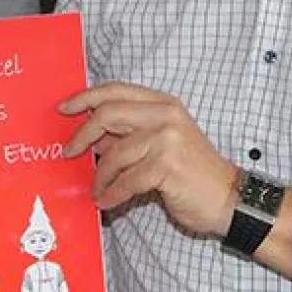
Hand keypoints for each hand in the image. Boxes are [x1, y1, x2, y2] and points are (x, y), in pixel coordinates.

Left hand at [60, 83, 237, 237]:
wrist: (228, 198)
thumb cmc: (191, 172)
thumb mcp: (162, 142)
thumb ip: (129, 133)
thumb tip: (90, 135)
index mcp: (163, 103)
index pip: (115, 90)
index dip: (85, 97)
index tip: (64, 109)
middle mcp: (165, 115)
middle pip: (108, 114)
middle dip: (82, 135)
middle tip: (69, 152)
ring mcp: (167, 139)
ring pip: (113, 154)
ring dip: (99, 177)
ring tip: (97, 190)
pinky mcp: (166, 166)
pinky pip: (125, 180)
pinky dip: (112, 193)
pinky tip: (107, 201)